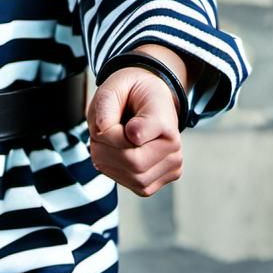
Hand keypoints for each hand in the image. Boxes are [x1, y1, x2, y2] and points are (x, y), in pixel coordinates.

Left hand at [86, 67, 181, 196]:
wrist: (149, 100)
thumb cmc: (132, 94)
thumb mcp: (114, 87)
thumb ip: (105, 105)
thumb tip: (103, 131)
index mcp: (164, 119)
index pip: (136, 135)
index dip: (114, 133)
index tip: (112, 122)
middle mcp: (173, 146)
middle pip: (133, 163)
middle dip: (106, 150)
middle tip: (99, 133)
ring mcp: (171, 166)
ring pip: (134, 179)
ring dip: (109, 163)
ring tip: (107, 142)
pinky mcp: (162, 179)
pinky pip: (134, 186)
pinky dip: (117, 172)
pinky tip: (115, 155)